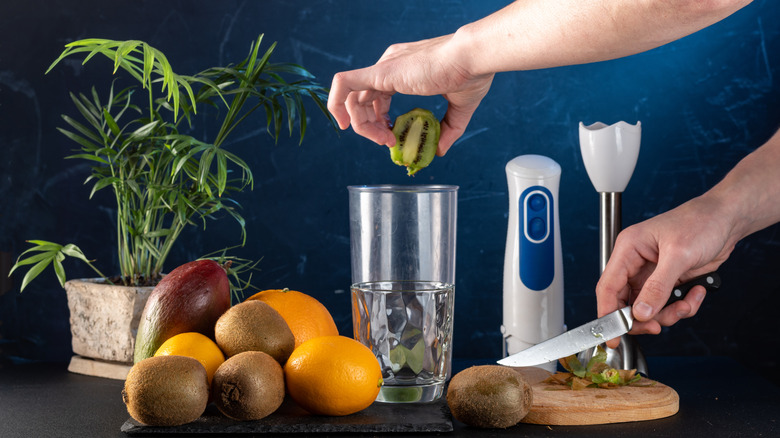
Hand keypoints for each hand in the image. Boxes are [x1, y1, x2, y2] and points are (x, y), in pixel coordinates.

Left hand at [327, 34, 493, 155]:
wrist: (473, 58)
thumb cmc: (472, 74)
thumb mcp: (460, 107)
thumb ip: (448, 129)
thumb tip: (439, 150)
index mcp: (403, 69)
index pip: (377, 95)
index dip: (380, 120)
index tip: (394, 136)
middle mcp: (389, 65)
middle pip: (363, 99)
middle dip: (370, 126)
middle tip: (388, 143)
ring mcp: (383, 67)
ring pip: (353, 98)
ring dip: (362, 125)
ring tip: (383, 140)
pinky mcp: (380, 72)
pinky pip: (343, 84)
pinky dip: (337, 104)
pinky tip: (346, 125)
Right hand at [595, 194, 737, 347]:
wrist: (728, 220)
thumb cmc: (701, 222)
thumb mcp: (678, 255)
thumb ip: (658, 287)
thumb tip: (641, 312)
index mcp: (628, 249)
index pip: (608, 287)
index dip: (607, 314)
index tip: (611, 337)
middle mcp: (636, 263)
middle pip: (625, 303)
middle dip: (643, 318)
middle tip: (657, 326)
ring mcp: (652, 274)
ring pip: (647, 309)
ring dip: (668, 314)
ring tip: (686, 304)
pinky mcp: (668, 281)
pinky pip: (667, 305)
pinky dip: (682, 307)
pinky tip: (696, 293)